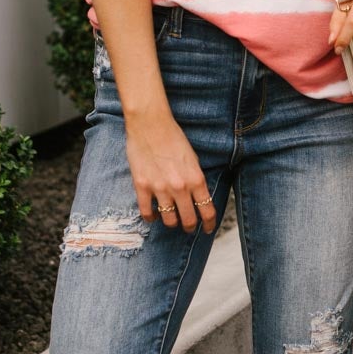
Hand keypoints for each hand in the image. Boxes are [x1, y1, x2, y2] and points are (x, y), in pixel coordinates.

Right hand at [126, 110, 216, 233]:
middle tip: (189, 227)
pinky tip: (154, 216)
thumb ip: (196, 180)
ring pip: (169, 220)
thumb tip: (198, 198)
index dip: (210, 224)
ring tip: (172, 221)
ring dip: (172, 223)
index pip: (207, 211)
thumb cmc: (173, 138)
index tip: (209, 228)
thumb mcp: (193, 159)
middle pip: (188, 220)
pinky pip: (147, 212)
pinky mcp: (142, 186)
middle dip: (191, 227)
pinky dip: (151, 218)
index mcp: (196, 179)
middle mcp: (180, 187)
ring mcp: (159, 189)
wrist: (150, 124)